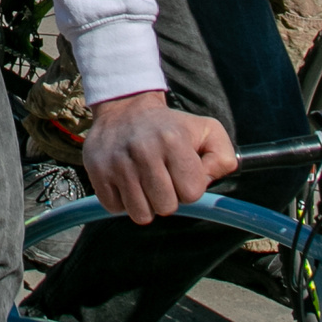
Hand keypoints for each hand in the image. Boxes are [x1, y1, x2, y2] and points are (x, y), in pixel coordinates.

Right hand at [83, 91, 237, 223]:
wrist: (125, 107)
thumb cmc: (170, 126)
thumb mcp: (207, 130)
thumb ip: (223, 157)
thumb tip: (210, 181)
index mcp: (173, 140)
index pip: (192, 193)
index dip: (191, 186)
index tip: (182, 172)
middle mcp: (144, 151)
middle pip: (166, 207)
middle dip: (169, 197)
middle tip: (163, 177)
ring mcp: (118, 163)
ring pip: (141, 214)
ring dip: (146, 203)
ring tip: (145, 181)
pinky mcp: (97, 172)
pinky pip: (116, 209)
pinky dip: (123, 201)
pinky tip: (127, 181)